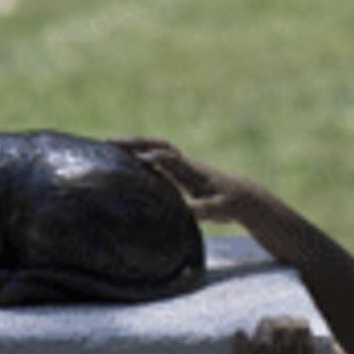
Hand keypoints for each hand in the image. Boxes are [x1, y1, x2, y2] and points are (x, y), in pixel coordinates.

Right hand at [113, 136, 258, 222]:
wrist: (244, 197)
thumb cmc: (231, 203)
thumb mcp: (220, 209)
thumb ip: (204, 209)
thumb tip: (187, 212)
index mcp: (193, 171)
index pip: (171, 159)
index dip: (154, 158)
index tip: (136, 160)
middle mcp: (185, 164)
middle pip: (158, 146)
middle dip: (135, 142)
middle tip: (109, 141)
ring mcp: (181, 166)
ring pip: (154, 149)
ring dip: (134, 145)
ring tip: (109, 145)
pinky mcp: (179, 172)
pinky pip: (155, 159)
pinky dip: (139, 156)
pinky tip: (124, 160)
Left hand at [233, 317, 353, 353]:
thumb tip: (338, 345)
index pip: (301, 334)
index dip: (298, 322)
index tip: (297, 321)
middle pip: (280, 335)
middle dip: (280, 322)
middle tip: (278, 322)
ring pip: (260, 345)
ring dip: (261, 330)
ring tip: (262, 326)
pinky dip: (240, 348)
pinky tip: (238, 335)